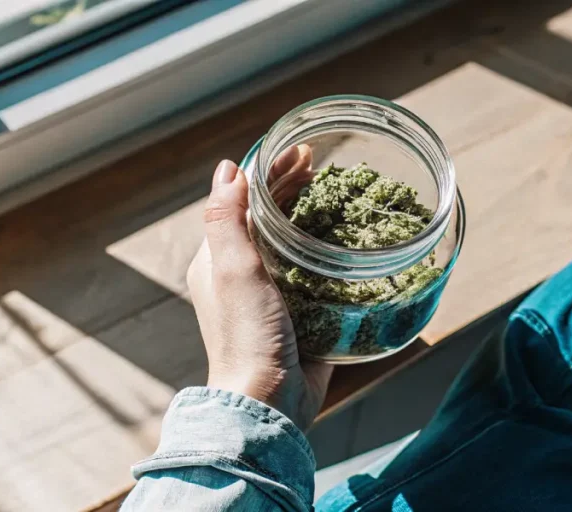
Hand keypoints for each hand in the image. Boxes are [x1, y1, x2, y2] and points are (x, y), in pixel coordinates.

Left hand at [186, 148, 329, 430]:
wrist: (271, 401)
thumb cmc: (247, 335)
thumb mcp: (234, 270)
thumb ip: (227, 219)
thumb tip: (229, 168)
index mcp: (219, 259)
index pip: (244, 200)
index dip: (271, 171)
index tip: (301, 150)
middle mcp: (244, 273)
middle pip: (270, 217)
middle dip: (294, 187)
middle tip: (324, 163)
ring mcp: (274, 294)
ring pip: (294, 242)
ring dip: (315, 214)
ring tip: (342, 192)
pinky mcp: (301, 313)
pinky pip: (316, 273)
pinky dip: (331, 250)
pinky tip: (352, 241)